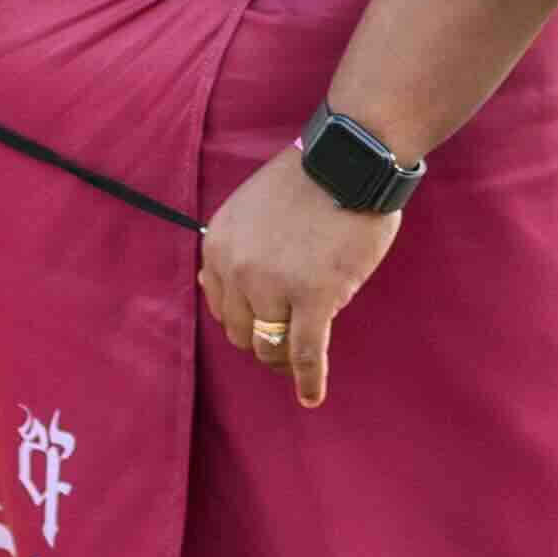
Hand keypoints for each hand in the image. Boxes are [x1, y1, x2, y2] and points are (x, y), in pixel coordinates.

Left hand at [197, 147, 398, 409]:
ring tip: (300, 368)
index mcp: (219, 246)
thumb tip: (208, 288)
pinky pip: (306, 353)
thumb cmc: (309, 180)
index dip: (245, 322)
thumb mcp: (250, 208)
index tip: (265, 327)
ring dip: (283, 362)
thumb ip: (233, 248)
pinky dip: (308, 380)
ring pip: (270, 348)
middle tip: (287, 346)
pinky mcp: (313, 298)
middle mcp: (237, 269)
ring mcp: (274, 286)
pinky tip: (312, 396)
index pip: (222, 307)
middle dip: (263, 343)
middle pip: (243, 333)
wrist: (350, 160)